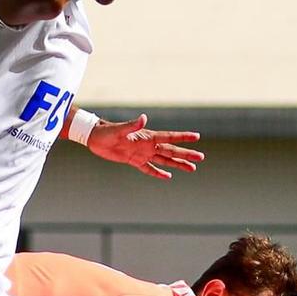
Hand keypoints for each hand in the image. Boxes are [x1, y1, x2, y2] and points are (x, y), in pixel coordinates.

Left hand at [88, 114, 202, 179]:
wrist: (95, 138)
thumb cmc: (106, 132)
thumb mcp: (119, 129)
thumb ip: (132, 125)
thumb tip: (143, 118)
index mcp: (147, 137)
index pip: (169, 137)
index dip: (183, 137)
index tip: (197, 136)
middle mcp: (148, 145)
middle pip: (171, 151)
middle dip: (186, 154)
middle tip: (201, 157)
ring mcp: (142, 153)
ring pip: (165, 160)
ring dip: (178, 164)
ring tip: (192, 169)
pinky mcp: (134, 161)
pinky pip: (149, 168)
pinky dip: (159, 173)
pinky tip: (168, 176)